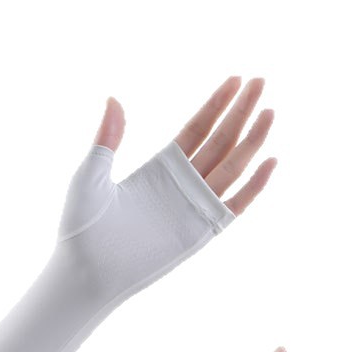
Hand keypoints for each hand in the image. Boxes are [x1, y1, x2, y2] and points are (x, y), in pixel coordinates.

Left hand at [49, 76, 274, 308]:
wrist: (85, 272)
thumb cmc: (82, 229)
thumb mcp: (90, 176)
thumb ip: (107, 139)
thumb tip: (113, 99)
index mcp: (158, 169)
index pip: (196, 130)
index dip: (216, 105)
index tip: (236, 79)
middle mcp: (180, 185)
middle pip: (220, 142)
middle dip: (241, 112)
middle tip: (261, 81)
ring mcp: (192, 207)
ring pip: (231, 167)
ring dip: (252, 140)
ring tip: (269, 111)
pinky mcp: (198, 231)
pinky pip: (234, 206)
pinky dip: (253, 186)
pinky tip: (270, 161)